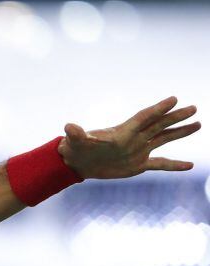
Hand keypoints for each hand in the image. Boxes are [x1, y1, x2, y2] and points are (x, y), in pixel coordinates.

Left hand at [58, 96, 199, 178]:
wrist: (76, 163)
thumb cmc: (74, 148)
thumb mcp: (75, 141)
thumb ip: (76, 134)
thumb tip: (68, 127)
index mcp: (122, 131)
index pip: (144, 117)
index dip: (158, 109)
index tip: (174, 99)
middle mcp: (134, 139)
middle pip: (159, 125)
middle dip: (176, 117)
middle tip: (194, 108)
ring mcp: (138, 151)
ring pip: (163, 139)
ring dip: (180, 132)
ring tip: (198, 124)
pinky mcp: (138, 165)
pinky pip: (160, 164)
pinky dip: (174, 165)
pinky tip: (190, 165)